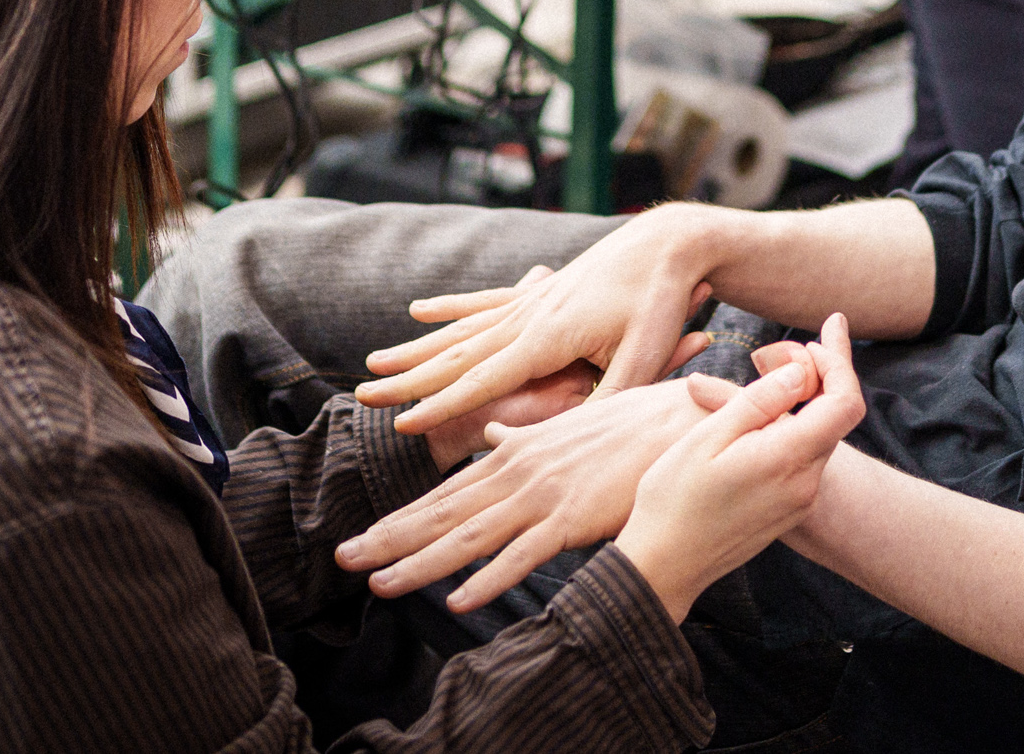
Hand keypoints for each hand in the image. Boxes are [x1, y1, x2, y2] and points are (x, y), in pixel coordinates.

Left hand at [337, 378, 712, 610]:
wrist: (680, 421)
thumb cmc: (628, 427)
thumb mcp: (565, 427)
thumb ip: (524, 436)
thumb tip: (494, 436)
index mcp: (514, 454)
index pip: (447, 494)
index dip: (402, 518)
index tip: (364, 537)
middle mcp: (517, 472)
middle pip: (443, 514)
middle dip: (390, 539)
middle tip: (343, 560)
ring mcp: (543, 496)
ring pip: (469, 537)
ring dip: (422, 564)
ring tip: (380, 586)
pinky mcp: (573, 516)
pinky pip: (523, 556)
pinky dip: (489, 580)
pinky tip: (458, 603)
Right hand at [355, 204, 723, 432]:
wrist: (669, 241)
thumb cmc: (661, 300)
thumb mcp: (643, 357)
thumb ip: (607, 398)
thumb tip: (576, 439)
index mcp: (547, 338)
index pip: (481, 379)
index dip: (441, 403)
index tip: (402, 422)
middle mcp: (527, 317)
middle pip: (455, 354)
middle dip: (408, 377)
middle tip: (362, 395)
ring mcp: (529, 301)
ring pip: (459, 330)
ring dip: (416, 349)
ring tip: (374, 361)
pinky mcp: (539, 290)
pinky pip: (481, 303)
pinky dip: (448, 309)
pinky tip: (418, 310)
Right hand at [617, 315, 865, 622]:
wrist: (663, 566)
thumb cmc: (672, 500)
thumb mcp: (706, 440)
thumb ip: (757, 402)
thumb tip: (801, 371)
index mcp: (787, 460)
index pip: (846, 402)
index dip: (840, 360)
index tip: (824, 330)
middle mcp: (804, 483)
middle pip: (836, 414)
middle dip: (816, 373)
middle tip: (768, 353)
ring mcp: (798, 501)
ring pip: (819, 434)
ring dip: (802, 401)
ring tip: (758, 380)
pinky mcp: (787, 510)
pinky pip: (804, 457)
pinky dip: (792, 427)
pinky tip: (756, 419)